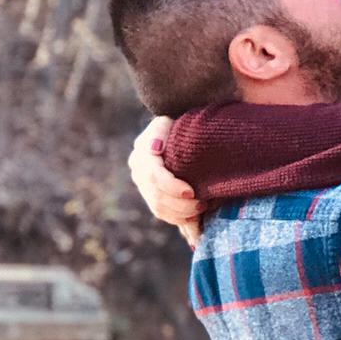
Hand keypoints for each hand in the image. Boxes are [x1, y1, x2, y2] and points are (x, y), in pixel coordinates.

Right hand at [128, 117, 203, 236]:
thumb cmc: (177, 125)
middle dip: (180, 204)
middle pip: (156, 196)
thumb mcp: (169, 121)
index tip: (191, 192)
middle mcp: (138, 170)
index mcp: (142, 151)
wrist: (176, 133)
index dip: (172, 187)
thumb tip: (155, 148)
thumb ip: (161, 131)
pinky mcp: (151, 195)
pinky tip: (193, 218)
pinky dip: (178, 218)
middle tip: (202, 205)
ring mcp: (143, 185)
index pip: (153, 175)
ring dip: (181, 214)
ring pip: (158, 208)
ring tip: (201, 210)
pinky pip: (161, 213)